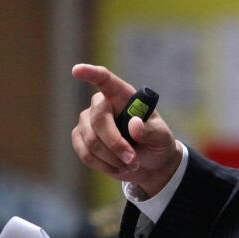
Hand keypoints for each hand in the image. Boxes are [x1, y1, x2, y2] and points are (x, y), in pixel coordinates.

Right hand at [70, 64, 182, 196]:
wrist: (149, 164)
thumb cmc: (157, 143)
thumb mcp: (162, 138)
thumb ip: (150, 132)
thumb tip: (134, 125)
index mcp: (123, 96)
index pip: (105, 80)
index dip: (90, 73)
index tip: (77, 70)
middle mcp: (101, 104)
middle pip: (98, 121)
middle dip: (115, 144)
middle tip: (133, 161)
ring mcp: (87, 121)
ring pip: (91, 141)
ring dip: (112, 159)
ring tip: (130, 164)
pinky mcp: (80, 139)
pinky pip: (85, 154)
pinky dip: (103, 165)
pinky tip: (117, 167)